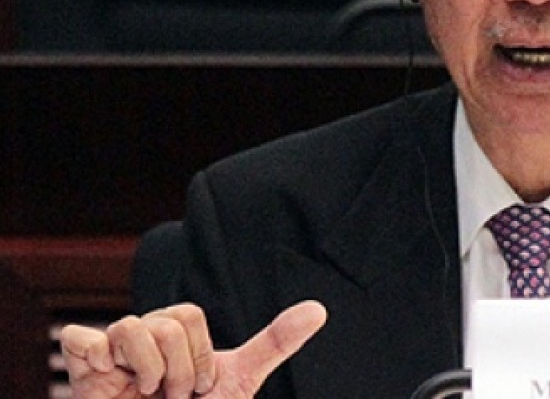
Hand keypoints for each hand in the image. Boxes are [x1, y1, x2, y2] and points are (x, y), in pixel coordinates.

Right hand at [60, 300, 326, 398]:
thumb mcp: (238, 379)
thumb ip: (276, 342)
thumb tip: (320, 308)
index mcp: (174, 332)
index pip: (187, 315)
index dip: (199, 356)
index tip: (200, 387)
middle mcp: (142, 335)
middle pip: (166, 322)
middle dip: (179, 370)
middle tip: (172, 398)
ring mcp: (109, 351)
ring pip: (131, 327)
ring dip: (150, 372)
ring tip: (147, 397)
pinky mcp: (81, 369)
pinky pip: (80, 338)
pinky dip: (97, 356)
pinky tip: (113, 380)